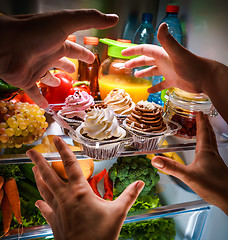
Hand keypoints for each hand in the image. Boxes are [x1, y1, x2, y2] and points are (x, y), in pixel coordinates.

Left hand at [0, 10, 118, 107]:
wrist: (6, 45)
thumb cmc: (36, 33)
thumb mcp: (67, 23)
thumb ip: (89, 20)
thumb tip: (113, 19)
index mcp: (58, 43)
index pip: (74, 49)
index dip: (83, 54)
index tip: (91, 59)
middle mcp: (47, 55)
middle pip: (60, 62)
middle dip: (68, 66)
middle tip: (75, 72)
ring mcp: (36, 68)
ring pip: (48, 77)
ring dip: (54, 81)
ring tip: (60, 86)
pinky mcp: (26, 80)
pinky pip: (35, 92)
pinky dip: (40, 99)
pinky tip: (46, 106)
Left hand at [26, 137, 143, 239]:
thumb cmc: (102, 235)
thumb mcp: (118, 213)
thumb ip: (129, 195)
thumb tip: (141, 182)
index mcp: (80, 191)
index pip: (69, 165)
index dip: (63, 150)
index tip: (56, 139)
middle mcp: (65, 197)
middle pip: (48, 175)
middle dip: (38, 161)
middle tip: (30, 152)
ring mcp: (57, 209)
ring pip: (44, 189)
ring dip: (38, 177)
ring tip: (33, 168)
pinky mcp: (54, 221)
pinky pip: (45, 208)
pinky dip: (40, 203)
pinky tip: (36, 200)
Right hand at [122, 23, 210, 93]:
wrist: (205, 78)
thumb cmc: (191, 66)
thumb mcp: (177, 54)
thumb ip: (168, 41)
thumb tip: (162, 25)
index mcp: (162, 54)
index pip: (145, 50)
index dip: (133, 51)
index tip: (123, 53)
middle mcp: (164, 61)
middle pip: (146, 60)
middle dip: (135, 62)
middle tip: (125, 66)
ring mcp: (168, 71)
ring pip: (152, 71)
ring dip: (144, 72)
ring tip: (135, 75)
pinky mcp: (172, 80)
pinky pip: (160, 84)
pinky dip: (154, 87)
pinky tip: (148, 90)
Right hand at [151, 112, 227, 214]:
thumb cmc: (213, 186)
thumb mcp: (188, 176)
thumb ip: (171, 168)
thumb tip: (155, 160)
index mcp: (206, 151)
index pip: (203, 131)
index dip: (200, 121)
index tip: (199, 112)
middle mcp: (212, 153)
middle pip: (209, 134)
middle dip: (205, 124)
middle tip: (202, 116)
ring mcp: (216, 159)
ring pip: (212, 141)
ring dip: (207, 132)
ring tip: (204, 128)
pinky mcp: (217, 166)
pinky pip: (212, 149)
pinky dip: (208, 143)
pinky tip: (205, 149)